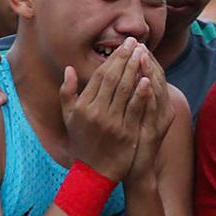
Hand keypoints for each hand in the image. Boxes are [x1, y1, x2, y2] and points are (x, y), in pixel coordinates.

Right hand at [60, 37, 149, 182]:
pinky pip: (135, 109)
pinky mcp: (126, 133)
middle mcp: (96, 113)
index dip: (113, 58)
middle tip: (135, 42)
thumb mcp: (69, 118)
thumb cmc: (82, 143)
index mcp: (83, 107)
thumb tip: (69, 69)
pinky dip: (142, 93)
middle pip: (114, 79)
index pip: (100, 76)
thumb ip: (67, 93)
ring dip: (135, 69)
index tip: (124, 45)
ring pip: (125, 90)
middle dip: (126, 58)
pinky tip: (148, 78)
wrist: (94, 173)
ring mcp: (112, 123)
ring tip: (143, 53)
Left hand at [125, 44, 174, 184]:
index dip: (143, 59)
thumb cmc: (130, 143)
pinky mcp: (156, 131)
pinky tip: (145, 82)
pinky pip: (153, 110)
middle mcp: (161, 109)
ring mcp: (160, 120)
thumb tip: (122, 75)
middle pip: (156, 78)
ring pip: (157, 91)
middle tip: (137, 44)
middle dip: (146, 60)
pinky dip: (149, 95)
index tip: (133, 44)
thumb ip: (129, 96)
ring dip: (150, 72)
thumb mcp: (131, 117)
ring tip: (142, 56)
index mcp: (154, 103)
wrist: (136, 170)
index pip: (150, 74)